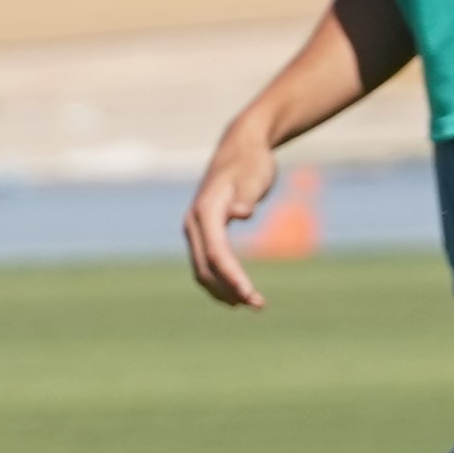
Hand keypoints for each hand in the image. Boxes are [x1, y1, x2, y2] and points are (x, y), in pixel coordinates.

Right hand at [183, 129, 282, 309]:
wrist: (241, 148)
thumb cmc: (251, 163)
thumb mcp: (254, 176)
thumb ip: (247, 195)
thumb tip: (240, 212)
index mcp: (206, 212)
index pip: (217, 253)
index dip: (232, 277)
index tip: (250, 295)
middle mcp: (195, 223)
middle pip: (206, 267)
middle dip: (230, 289)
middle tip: (258, 305)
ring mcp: (196, 229)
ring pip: (203, 270)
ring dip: (224, 290)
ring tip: (252, 304)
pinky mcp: (203, 232)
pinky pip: (206, 264)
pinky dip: (220, 281)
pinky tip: (236, 294)